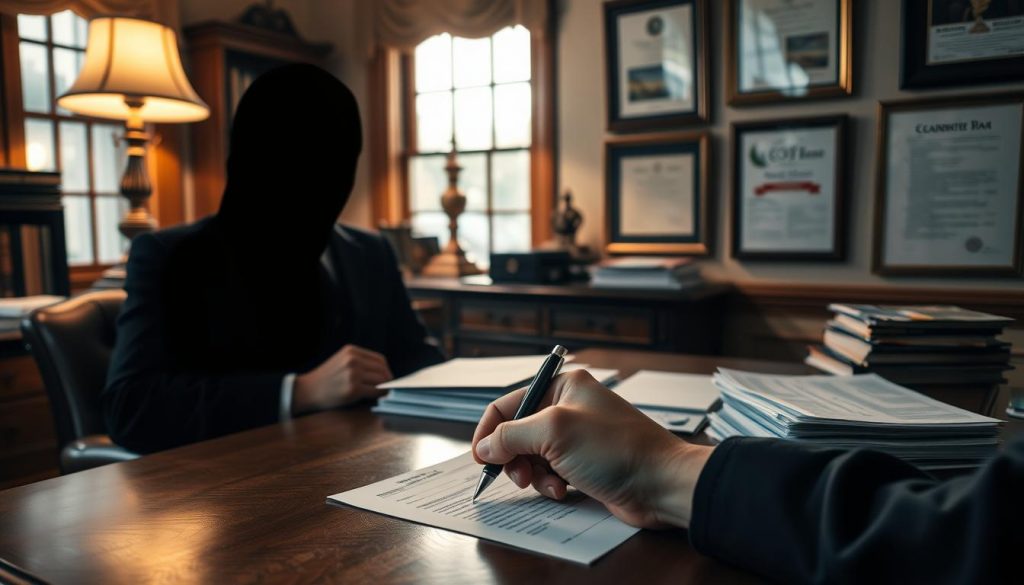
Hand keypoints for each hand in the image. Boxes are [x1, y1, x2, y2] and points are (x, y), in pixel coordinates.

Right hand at [292, 345, 392, 414]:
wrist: (307, 390)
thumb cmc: (326, 379)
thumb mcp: (342, 362)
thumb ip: (360, 363)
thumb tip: (385, 373)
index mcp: (351, 351)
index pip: (379, 359)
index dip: (386, 370)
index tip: (387, 378)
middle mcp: (353, 360)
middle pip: (382, 369)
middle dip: (388, 380)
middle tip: (388, 388)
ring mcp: (353, 374)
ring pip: (381, 380)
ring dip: (385, 388)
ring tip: (382, 393)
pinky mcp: (353, 389)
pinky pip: (375, 391)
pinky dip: (380, 394)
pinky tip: (377, 397)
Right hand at [472, 370, 713, 528]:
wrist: (660, 483)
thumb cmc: (617, 449)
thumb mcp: (555, 433)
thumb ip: (512, 435)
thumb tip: (485, 446)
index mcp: (562, 387)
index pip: (508, 404)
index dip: (489, 431)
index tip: (480, 458)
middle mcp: (569, 408)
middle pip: (518, 433)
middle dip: (514, 457)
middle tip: (518, 476)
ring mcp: (577, 437)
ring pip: (532, 456)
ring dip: (534, 474)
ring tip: (549, 484)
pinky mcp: (585, 463)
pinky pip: (551, 473)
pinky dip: (551, 484)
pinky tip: (564, 491)